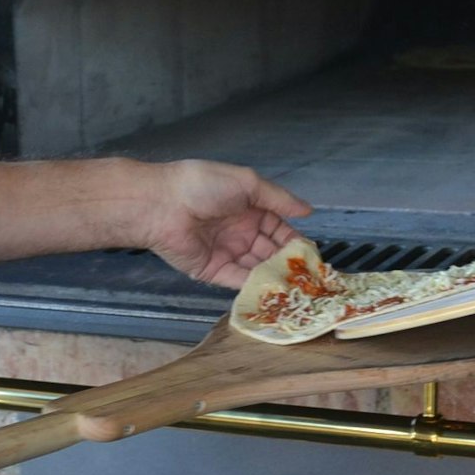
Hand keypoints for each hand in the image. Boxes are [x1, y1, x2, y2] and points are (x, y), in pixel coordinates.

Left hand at [141, 161, 311, 288]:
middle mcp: (239, 231)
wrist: (163, 205)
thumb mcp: (247, 183)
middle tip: (309, 276)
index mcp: (247, 208)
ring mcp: (226, 252)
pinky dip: (256, 286)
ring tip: (298, 287)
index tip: (311, 253)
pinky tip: (276, 292)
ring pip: (257, 267)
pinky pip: (238, 280)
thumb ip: (278, 198)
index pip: (278, 227)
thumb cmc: (204, 186)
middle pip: (270, 250)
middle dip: (288, 261)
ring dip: (275, 276)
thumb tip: (307, 210)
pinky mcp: (213, 271)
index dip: (294, 239)